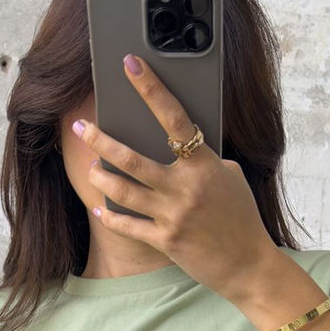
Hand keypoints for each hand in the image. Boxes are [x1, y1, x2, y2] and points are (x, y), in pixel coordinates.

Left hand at [77, 53, 275, 301]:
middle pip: (132, 158)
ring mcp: (173, 215)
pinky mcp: (165, 241)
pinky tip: (99, 208)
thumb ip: (204, 161)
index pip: (173, 117)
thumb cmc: (242, 218)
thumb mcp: (230, 178)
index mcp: (204, 165)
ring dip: (99, 176)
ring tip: (90, 167)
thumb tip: (182, 146)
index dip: (150, 88)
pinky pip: (128, 225)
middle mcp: (185, 188)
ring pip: (123, 190)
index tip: (130, 65)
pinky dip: (110, 216)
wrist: (249, 265)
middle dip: (100, 139)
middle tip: (81, 127)